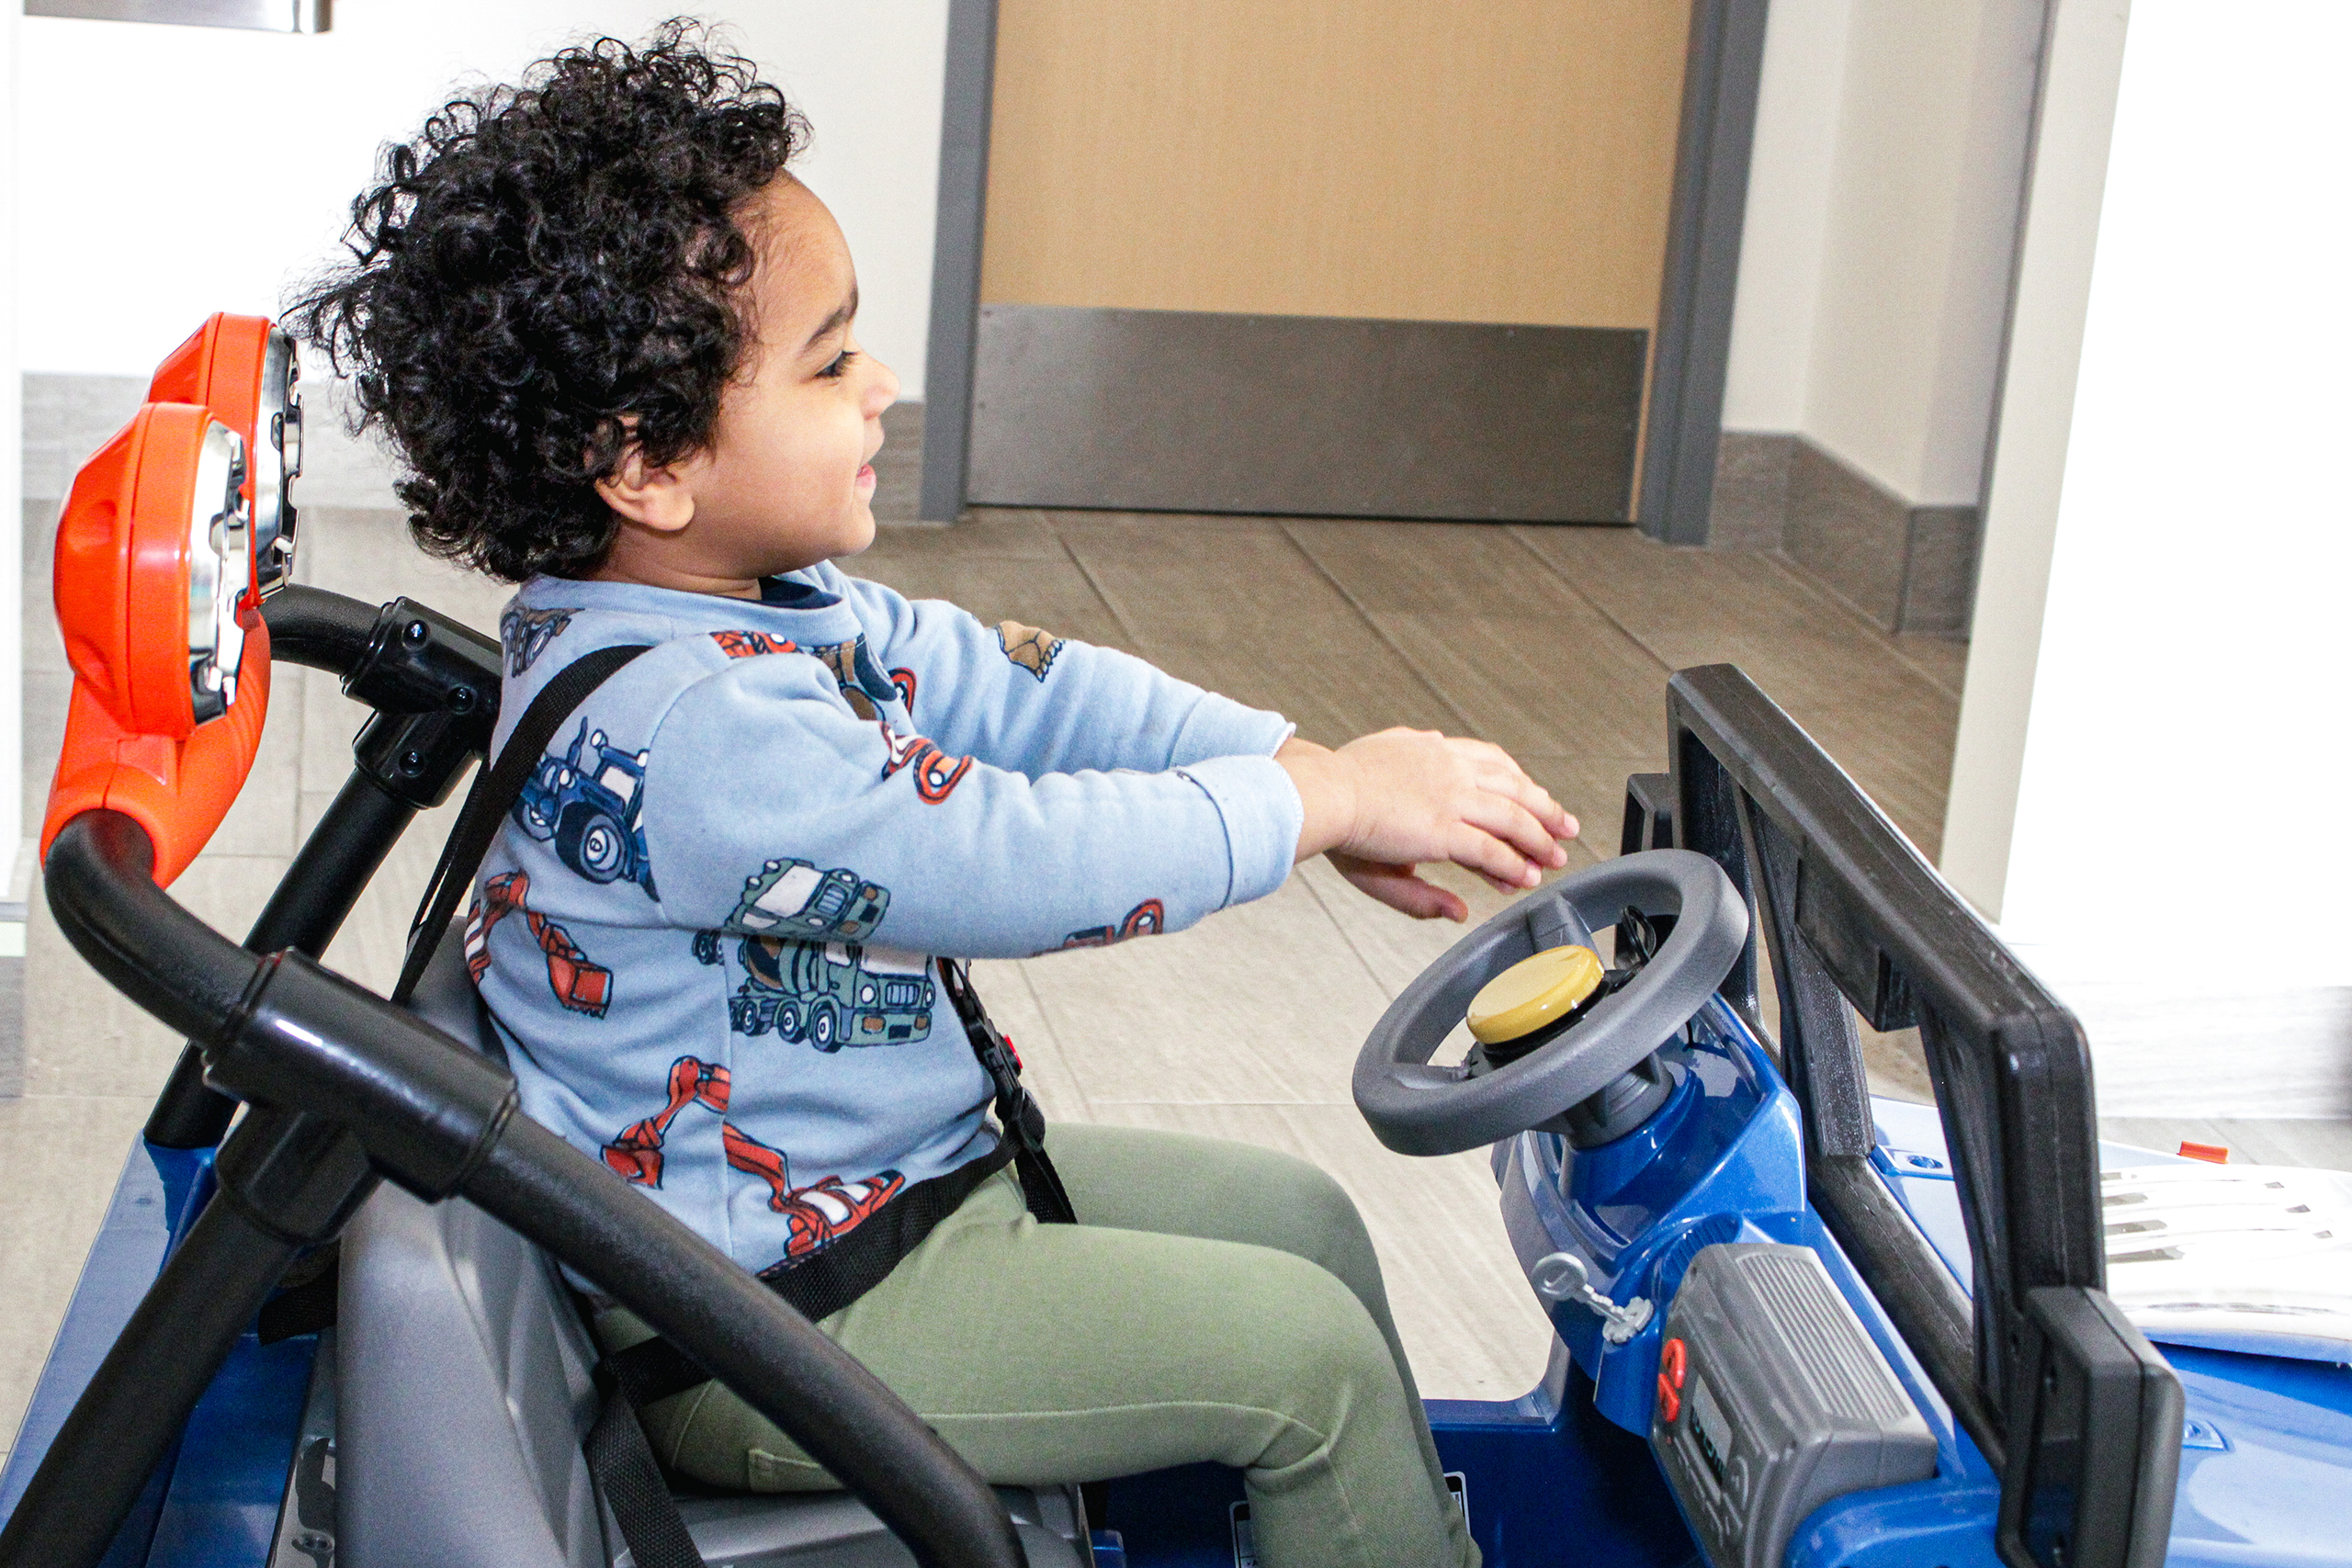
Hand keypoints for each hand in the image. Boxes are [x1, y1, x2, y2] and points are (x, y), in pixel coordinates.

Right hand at [1277, 731, 1577, 919]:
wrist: (1316, 793)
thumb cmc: (1333, 800)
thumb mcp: (1376, 814)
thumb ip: (1410, 838)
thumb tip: (1447, 884)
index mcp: (1429, 750)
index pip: (1489, 759)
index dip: (1517, 780)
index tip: (1532, 794)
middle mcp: (1447, 766)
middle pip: (1512, 784)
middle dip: (1543, 807)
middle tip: (1565, 826)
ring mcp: (1449, 796)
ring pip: (1511, 815)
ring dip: (1538, 838)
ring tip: (1555, 856)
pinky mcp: (1444, 826)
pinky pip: (1491, 847)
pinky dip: (1512, 862)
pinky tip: (1524, 875)